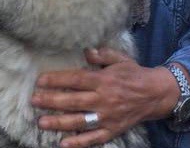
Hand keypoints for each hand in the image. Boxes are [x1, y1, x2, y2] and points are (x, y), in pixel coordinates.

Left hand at [31, 48, 178, 147]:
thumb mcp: (119, 58)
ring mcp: (108, 117)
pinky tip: (64, 144)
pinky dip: (79, 142)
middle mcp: (104, 99)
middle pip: (73, 101)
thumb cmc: (134, 74)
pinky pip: (94, 138)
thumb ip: (101, 54)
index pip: (75, 80)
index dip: (57, 80)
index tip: (40, 80)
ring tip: (42, 122)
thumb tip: (85, 52)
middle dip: (51, 101)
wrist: (156, 94)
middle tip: (34, 100)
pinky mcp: (113, 130)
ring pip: (80, 121)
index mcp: (103, 80)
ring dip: (59, 123)